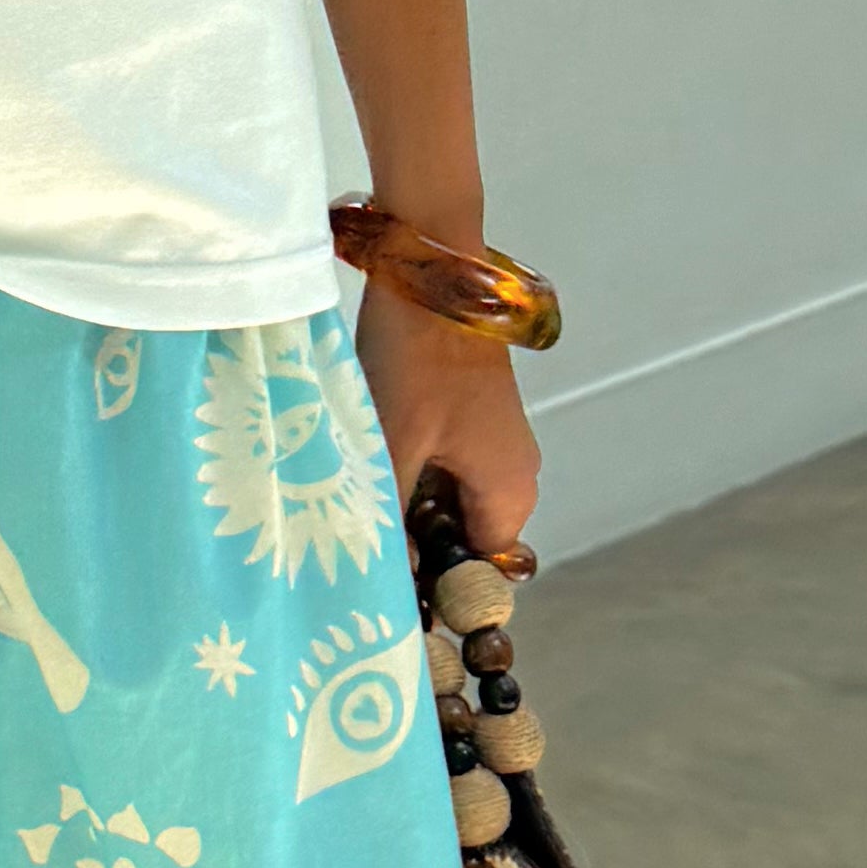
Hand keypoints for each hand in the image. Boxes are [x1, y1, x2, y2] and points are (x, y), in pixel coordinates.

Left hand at [351, 282, 539, 577]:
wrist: (431, 276)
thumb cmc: (416, 364)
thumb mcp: (392, 450)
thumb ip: (390, 521)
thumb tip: (387, 581)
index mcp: (510, 492)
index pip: (480, 571)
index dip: (435, 587)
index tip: (387, 591)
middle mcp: (513, 474)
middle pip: (465, 540)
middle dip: (416, 548)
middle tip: (358, 545)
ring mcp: (493, 445)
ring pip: (448, 504)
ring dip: (407, 510)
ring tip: (353, 509)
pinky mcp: (471, 419)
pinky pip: (444, 470)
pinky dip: (410, 477)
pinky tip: (366, 470)